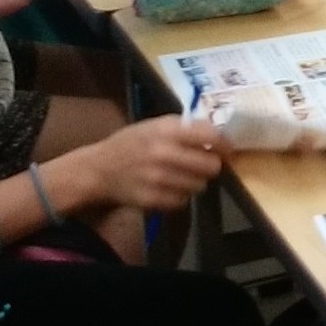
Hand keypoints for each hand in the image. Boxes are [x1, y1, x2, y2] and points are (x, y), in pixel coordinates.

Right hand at [63, 115, 225, 211]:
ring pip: (200, 185)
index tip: (227, 150)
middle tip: (203, 165)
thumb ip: (186, 129)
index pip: (211, 137)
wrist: (98, 169)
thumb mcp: (154, 125)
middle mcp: (165, 154)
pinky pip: (184, 200)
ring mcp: (159, 179)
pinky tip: (169, 187)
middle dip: (211, 166)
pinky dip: (181, 195)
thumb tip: (219, 138)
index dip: (224, 145)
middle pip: (211, 166)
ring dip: (196, 181)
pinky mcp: (154, 200)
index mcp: (167, 130)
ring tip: (181, 175)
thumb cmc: (130, 143)